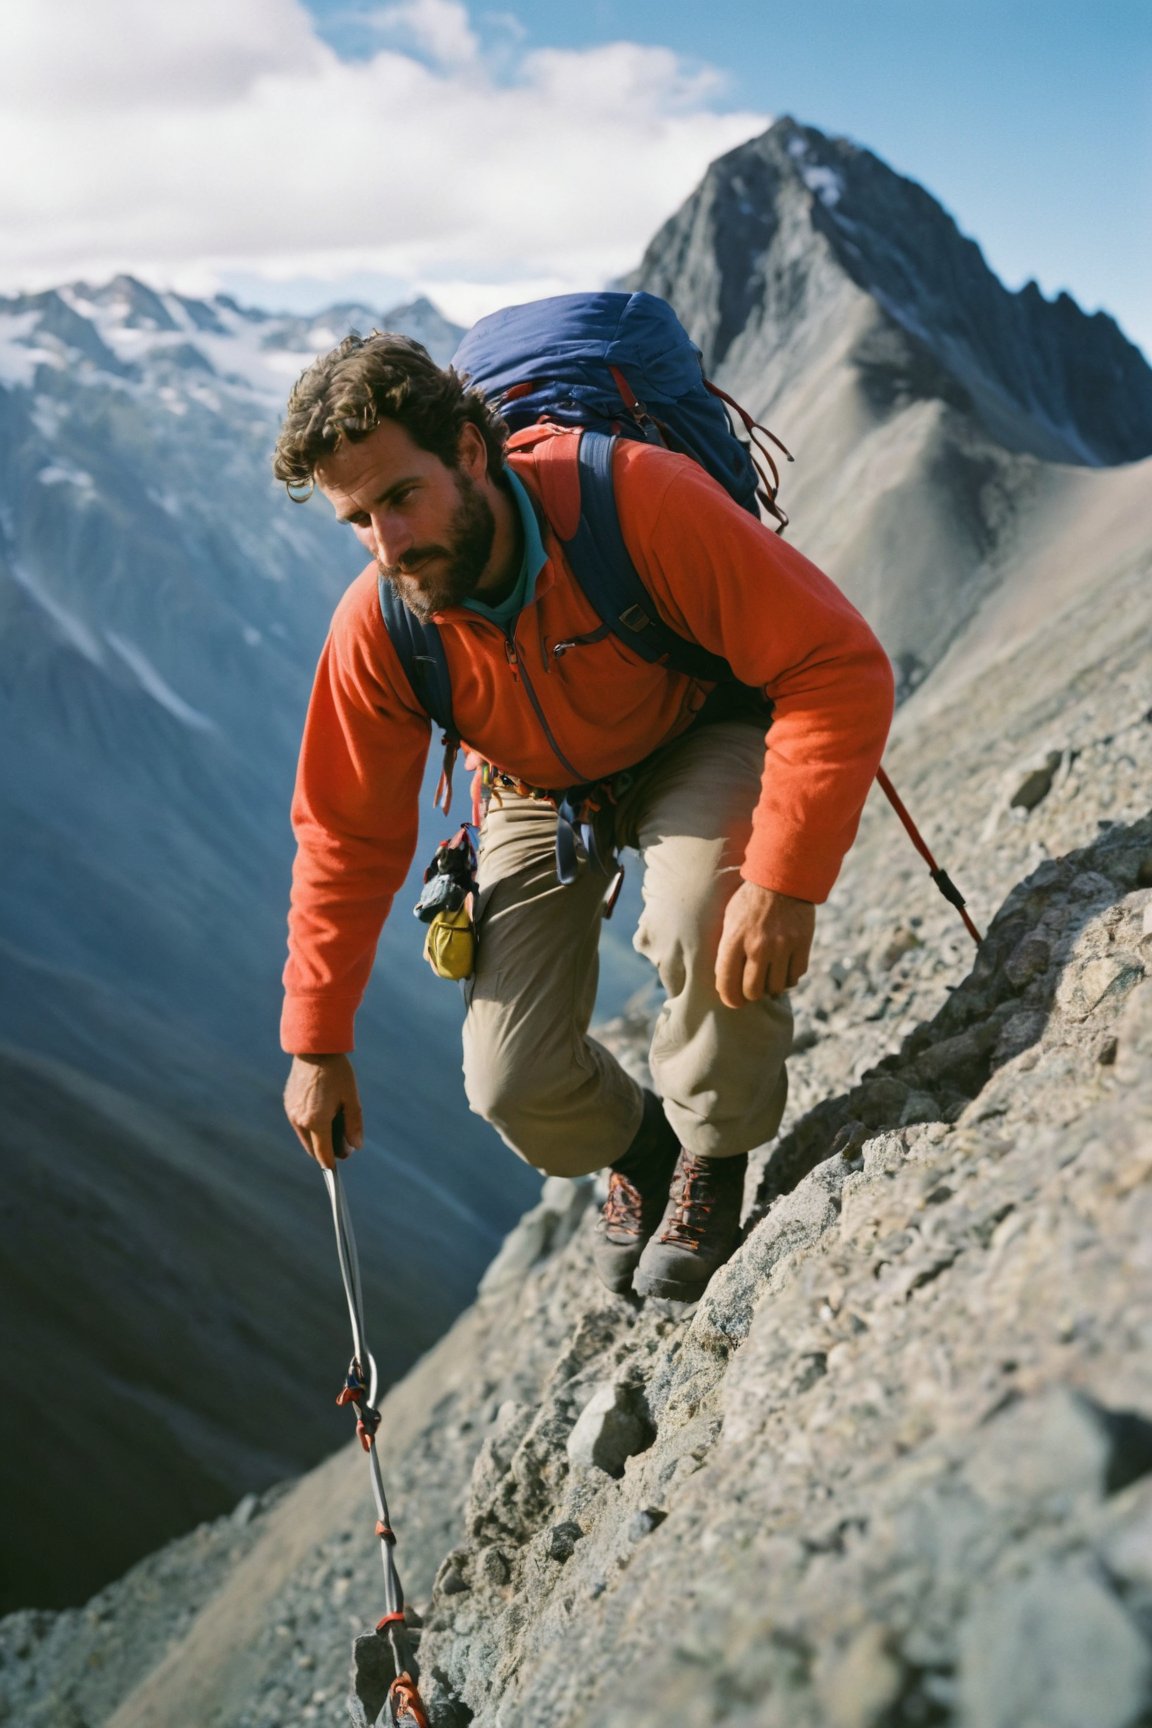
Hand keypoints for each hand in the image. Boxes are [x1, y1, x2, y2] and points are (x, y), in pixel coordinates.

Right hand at [283, 1053, 363, 1169]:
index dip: (331, 1163)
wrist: (315, 1049)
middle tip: (344, 1147)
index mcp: (316, 1121)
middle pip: (312, 1148)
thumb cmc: (337, 1072)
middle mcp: (300, 1120)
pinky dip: (310, 1127)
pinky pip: (299, 1124)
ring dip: (318, 1140)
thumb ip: (354, 1124)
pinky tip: (324, 1118)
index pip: (323, 1153)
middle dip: (326, 1152)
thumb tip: (356, 1146)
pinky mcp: (288, 1103)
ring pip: (305, 1137)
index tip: (337, 1169)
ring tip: (336, 1132)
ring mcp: (291, 1112)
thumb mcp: (351, 1098)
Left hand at [715, 882, 815, 1006]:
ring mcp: (782, 946)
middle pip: (753, 991)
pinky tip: (783, 969)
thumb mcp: (729, 919)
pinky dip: (789, 978)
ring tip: (767, 978)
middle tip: (751, 991)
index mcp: (734, 939)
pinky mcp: (801, 944)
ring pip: (776, 987)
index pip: (727, 983)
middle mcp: (758, 946)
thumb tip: (725, 978)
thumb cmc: (749, 900)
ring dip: (771, 987)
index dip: (729, 998)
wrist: (782, 878)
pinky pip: (795, 976)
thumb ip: (726, 949)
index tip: (733, 1000)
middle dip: (750, 995)